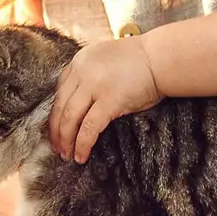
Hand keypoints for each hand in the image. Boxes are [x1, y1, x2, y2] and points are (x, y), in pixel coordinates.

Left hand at [50, 37, 162, 162]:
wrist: (162, 59)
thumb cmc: (141, 61)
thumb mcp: (105, 60)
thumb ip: (90, 75)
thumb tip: (81, 101)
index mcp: (79, 61)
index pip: (60, 91)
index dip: (55, 112)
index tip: (54, 127)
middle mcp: (82, 72)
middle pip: (60, 106)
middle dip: (56, 130)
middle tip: (56, 147)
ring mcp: (94, 86)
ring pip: (70, 118)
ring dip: (66, 140)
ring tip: (66, 154)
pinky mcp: (109, 101)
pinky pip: (89, 128)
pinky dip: (82, 144)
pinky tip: (80, 156)